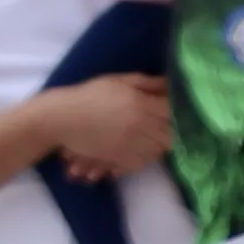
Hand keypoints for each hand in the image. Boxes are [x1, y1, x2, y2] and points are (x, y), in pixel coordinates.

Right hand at [49, 72, 171, 175]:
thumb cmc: (90, 96)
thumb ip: (147, 83)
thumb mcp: (117, 81)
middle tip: (166, 124)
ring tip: (151, 135)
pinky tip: (139, 147)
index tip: (180, 109)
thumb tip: (171, 82)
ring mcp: (133, 145)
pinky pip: (146, 161)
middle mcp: (141, 126)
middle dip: (173, 129)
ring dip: (161, 143)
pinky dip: (147, 156)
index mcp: (141, 104)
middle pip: (173, 133)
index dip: (181, 110)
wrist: (62, 119)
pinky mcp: (124, 159)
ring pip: (161, 149)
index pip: (174, 111)